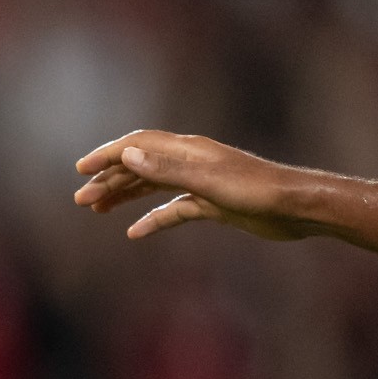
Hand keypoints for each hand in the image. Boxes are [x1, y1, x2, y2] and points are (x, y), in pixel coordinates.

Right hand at [73, 129, 309, 241]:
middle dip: (109, 180)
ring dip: (125, 195)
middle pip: (140, 165)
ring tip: (98, 210)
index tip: (80, 171)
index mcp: (188, 151)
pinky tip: (136, 233)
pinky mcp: (212, 204)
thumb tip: (126, 154)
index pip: (137, 146)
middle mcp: (191, 162)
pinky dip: (153, 219)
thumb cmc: (257, 190)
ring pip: (152, 185)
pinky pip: (173, 209)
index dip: (107, 155)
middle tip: (81, 200)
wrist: (297, 207)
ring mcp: (201, 183)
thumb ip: (166, 168)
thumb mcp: (207, 181)